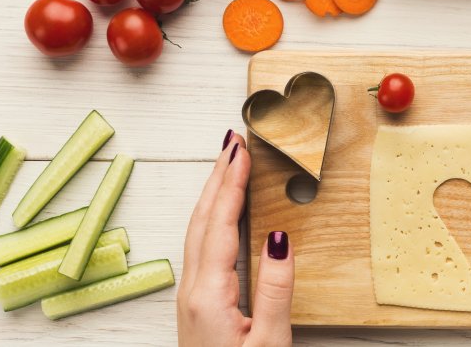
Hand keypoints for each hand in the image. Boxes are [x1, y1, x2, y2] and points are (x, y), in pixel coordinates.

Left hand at [178, 130, 295, 346]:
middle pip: (202, 220)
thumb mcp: (270, 343)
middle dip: (216, 177)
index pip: (221, 223)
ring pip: (197, 232)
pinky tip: (221, 216)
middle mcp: (193, 291)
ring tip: (226, 168)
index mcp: (210, 294)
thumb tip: (279, 238)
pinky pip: (201, 247)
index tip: (240, 149)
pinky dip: (211, 219)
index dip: (230, 183)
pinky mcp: (198, 307)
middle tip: (231, 142)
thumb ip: (276, 290)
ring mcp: (191, 298)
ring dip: (212, 195)